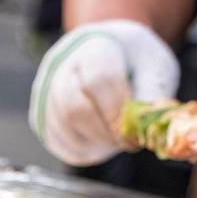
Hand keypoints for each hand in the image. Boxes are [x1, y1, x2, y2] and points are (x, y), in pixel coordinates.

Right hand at [28, 19, 179, 166]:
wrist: (108, 51)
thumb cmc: (134, 61)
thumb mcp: (155, 67)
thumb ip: (153, 94)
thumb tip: (146, 130)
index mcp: (94, 46)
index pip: (98, 80)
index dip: (117, 112)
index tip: (135, 131)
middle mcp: (62, 66)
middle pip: (74, 108)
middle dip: (104, 134)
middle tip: (126, 144)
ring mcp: (46, 90)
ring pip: (63, 128)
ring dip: (93, 144)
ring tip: (115, 142)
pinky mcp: (41, 113)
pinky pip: (56, 141)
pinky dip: (81, 151)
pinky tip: (100, 146)